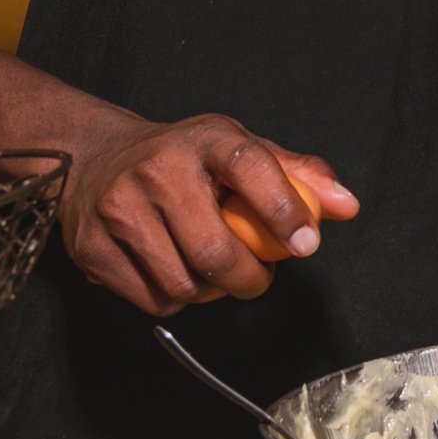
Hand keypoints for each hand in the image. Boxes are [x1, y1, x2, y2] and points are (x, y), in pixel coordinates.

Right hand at [59, 111, 357, 314]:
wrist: (93, 158)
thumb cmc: (185, 159)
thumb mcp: (240, 148)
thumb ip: (298, 175)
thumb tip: (346, 207)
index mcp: (207, 138)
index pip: (252, 167)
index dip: (284, 209)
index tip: (305, 244)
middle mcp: (158, 169)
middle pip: (215, 251)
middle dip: (250, 279)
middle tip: (258, 277)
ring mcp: (118, 209)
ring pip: (185, 285)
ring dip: (212, 291)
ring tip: (214, 269)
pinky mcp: (91, 247)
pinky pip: (153, 300)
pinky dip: (177, 299)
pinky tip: (176, 270)